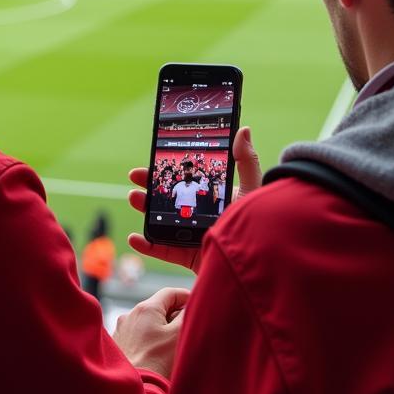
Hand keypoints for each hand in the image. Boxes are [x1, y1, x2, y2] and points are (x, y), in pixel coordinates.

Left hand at [112, 285, 190, 378]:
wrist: (134, 391)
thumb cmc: (157, 362)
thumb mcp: (179, 335)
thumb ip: (188, 315)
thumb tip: (194, 305)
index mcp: (146, 308)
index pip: (170, 293)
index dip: (187, 297)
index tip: (199, 306)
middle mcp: (130, 315)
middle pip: (159, 307)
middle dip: (176, 315)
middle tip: (191, 327)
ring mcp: (122, 330)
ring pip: (149, 323)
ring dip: (163, 329)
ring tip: (176, 344)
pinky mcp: (119, 346)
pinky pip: (139, 336)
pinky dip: (151, 340)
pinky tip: (159, 356)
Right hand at [126, 126, 261, 271]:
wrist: (256, 264)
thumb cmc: (258, 225)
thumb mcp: (251, 190)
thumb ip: (247, 162)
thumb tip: (243, 130)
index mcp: (214, 198)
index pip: (187, 180)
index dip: (168, 170)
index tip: (153, 159)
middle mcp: (201, 215)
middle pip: (170, 198)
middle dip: (150, 187)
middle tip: (136, 177)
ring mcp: (194, 236)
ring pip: (162, 221)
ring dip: (145, 209)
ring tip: (134, 198)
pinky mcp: (190, 257)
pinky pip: (164, 251)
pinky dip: (147, 245)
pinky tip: (135, 237)